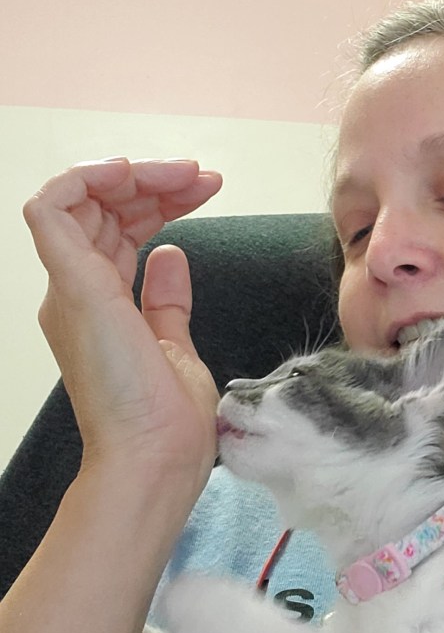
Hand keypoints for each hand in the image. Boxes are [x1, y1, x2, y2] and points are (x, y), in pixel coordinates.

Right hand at [23, 157, 223, 483]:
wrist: (155, 460)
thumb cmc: (166, 422)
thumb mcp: (175, 345)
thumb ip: (167, 300)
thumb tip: (170, 253)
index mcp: (99, 303)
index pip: (117, 229)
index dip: (158, 199)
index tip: (206, 188)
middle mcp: (76, 291)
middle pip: (100, 208)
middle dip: (153, 180)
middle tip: (202, 177)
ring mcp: (71, 288)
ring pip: (78, 197)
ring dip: (132, 174)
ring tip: (184, 175)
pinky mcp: (74, 287)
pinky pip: (49, 207)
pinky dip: (84, 178)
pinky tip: (130, 173)